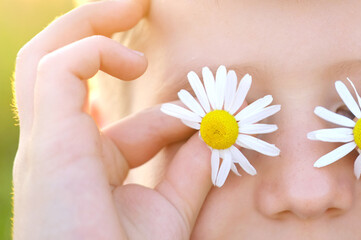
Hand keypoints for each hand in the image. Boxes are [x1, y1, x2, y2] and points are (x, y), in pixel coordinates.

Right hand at [13, 0, 211, 237]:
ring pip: (42, 59)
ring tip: (129, 1)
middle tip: (136, 3)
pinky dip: (94, 48)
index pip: (114, 122)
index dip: (166, 116)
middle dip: (94, 30)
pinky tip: (136, 58)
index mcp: (83, 167)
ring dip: (86, 23)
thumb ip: (188, 172)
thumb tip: (213, 134)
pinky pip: (56, 69)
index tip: (204, 124)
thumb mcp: (169, 211)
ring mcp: (46, 142)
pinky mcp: (47, 140)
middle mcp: (57, 149)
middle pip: (56, 71)